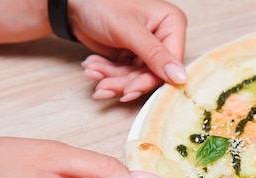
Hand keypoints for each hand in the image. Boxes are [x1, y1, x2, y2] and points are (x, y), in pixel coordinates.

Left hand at [71, 0, 187, 100]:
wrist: (75, 3)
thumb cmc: (102, 4)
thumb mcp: (129, 30)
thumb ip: (155, 55)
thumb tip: (180, 78)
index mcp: (171, 24)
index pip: (168, 63)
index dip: (148, 80)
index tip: (129, 91)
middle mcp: (162, 37)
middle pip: (150, 74)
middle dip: (124, 82)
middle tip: (104, 86)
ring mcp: (147, 49)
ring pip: (135, 77)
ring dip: (111, 79)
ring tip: (92, 72)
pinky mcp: (132, 56)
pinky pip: (124, 74)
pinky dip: (107, 74)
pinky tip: (92, 67)